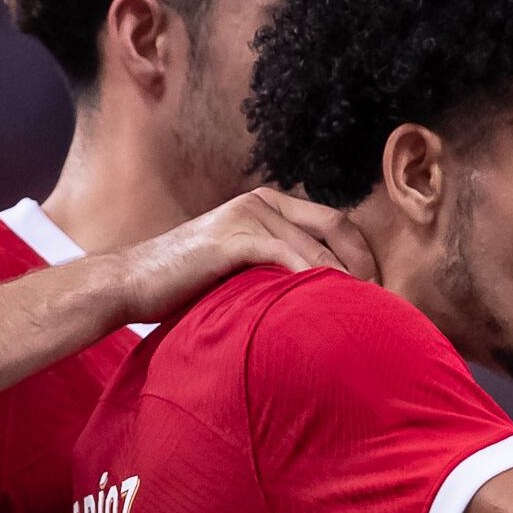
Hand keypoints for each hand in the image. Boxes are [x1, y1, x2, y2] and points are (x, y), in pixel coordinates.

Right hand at [110, 187, 373, 325]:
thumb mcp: (241, 268)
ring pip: (316, 245)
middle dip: (366, 263)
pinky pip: (287, 255)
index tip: (380, 291)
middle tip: (383, 301)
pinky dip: (313, 278)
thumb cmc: (185, 285)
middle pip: (337, 226)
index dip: (364, 255)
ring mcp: (247, 215)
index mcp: (268, 205)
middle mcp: (262, 202)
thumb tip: (320, 297)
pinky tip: (327, 302)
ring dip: (346, 278)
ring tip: (363, 311)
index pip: (336, 223)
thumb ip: (276, 268)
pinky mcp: (232, 237)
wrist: (129, 283)